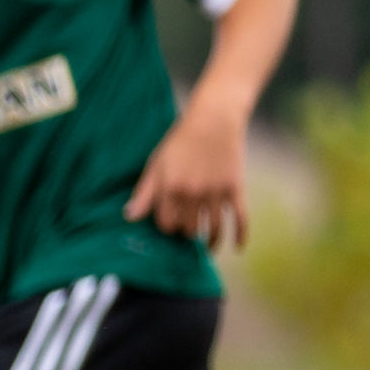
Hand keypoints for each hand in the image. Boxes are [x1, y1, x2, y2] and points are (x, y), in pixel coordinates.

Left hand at [125, 99, 250, 249]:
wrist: (214, 121)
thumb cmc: (180, 142)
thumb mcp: (156, 164)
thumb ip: (144, 192)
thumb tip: (129, 217)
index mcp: (170, 188)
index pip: (166, 224)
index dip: (167, 228)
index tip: (170, 226)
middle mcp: (192, 194)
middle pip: (189, 229)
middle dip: (186, 235)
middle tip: (187, 235)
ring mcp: (216, 192)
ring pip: (213, 228)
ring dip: (210, 241)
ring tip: (207, 247)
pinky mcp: (235, 188)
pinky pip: (240, 218)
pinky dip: (240, 235)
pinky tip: (237, 248)